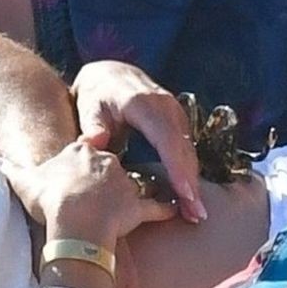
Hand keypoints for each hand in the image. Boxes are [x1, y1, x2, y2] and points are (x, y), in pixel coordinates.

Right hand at [4, 138, 178, 247]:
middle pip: (111, 164)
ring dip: (135, 190)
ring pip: (135, 182)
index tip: (74, 173)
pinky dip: (166, 209)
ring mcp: (125, 184)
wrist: (74, 220)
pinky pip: (156, 207)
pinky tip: (174, 212)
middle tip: (96, 193)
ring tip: (125, 203)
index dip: (80, 160)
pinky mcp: (137, 207)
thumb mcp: (23, 182)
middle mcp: (108, 161)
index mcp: (81, 151)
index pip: (85, 147)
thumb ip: (12, 172)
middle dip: (107, 176)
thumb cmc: (49, 199)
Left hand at [71, 60, 206, 221]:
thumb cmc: (97, 95)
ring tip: (196, 213)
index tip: (184, 192)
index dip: (176, 167)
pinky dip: (189, 173)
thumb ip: (93, 127)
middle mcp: (166, 106)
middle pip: (184, 148)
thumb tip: (94, 143)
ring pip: (190, 151)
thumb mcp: (91, 108)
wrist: (110, 74)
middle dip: (191, 182)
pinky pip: (187, 149)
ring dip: (194, 182)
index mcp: (144, 103)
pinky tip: (190, 197)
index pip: (165, 138)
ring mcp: (175, 112)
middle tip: (196, 213)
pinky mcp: (178, 121)